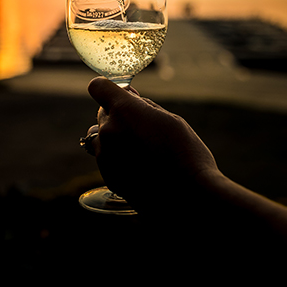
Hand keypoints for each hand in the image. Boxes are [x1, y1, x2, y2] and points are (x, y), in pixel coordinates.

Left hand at [86, 77, 219, 212]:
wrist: (188, 198)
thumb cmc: (185, 154)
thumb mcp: (171, 120)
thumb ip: (145, 107)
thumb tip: (129, 98)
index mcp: (124, 111)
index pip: (98, 87)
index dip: (110, 89)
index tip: (124, 96)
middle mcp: (108, 131)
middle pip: (102, 113)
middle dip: (118, 115)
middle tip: (144, 127)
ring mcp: (105, 156)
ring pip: (100, 137)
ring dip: (114, 137)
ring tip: (141, 149)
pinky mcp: (108, 177)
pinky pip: (107, 159)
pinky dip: (118, 158)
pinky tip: (142, 167)